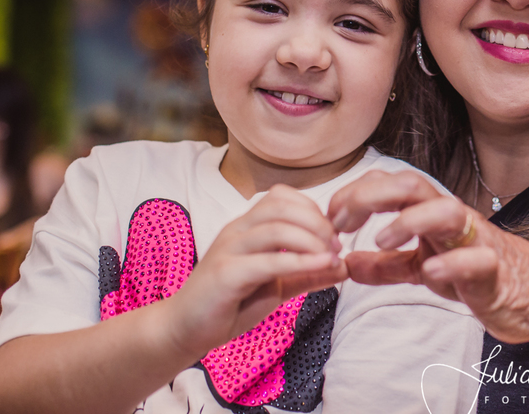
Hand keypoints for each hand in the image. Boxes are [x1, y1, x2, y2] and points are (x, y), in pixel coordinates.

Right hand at [165, 184, 347, 356]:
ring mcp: (228, 249)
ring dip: (311, 239)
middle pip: (281, 205)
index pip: (282, 197)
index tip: (333, 234)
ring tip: (330, 256)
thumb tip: (344, 267)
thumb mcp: (277, 286)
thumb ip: (307, 274)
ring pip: (275, 227)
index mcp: (247, 226)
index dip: (313, 209)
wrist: (184, 330)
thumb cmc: (230, 304)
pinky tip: (321, 266)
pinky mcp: (225, 274)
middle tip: (335, 245)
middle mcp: (237, 230)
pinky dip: (299, 260)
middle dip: (316, 221)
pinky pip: (266, 260)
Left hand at [327, 169, 528, 343]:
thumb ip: (386, 266)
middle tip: (342, 225)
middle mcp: (451, 218)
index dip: (354, 194)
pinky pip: (475, 260)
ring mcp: (474, 241)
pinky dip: (450, 263)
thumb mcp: (422, 268)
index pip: (389, 184)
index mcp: (431, 213)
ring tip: (382, 241)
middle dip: (370, 196)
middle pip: (411, 184)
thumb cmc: (476, 273)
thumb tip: (346, 263)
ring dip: (408, 220)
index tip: (331, 218)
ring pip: (445, 210)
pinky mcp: (493, 270)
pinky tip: (429, 272)